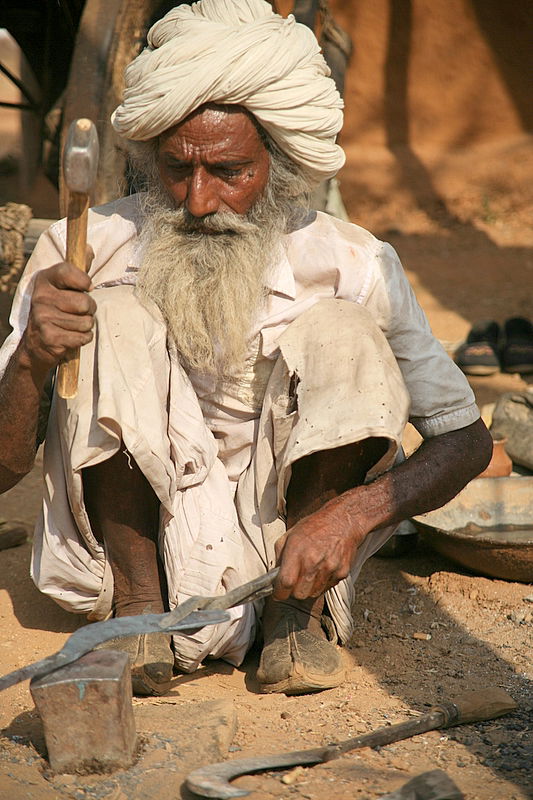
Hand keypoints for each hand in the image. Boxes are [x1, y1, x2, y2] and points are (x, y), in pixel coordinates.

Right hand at [20, 257, 95, 375]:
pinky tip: (71, 337)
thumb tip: (88, 249)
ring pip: (87, 322)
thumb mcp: (63, 287)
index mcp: (44, 279)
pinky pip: (83, 337)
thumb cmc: (57, 310)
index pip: (68, 271)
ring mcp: (43, 317)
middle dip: (89, 310)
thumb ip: (78, 269)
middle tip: (78, 312)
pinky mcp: (50, 337)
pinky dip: (83, 339)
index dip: (84, 281)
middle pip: (85, 302)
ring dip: (86, 326)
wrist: (37, 343)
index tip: (87, 287)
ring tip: (73, 325)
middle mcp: (41, 297)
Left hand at [273, 494, 366, 600]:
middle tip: (295, 580)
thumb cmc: (315, 527)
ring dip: (308, 587)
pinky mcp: (342, 573)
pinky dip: (322, 583)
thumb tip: (274, 576)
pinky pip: (326, 588)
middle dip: (294, 591)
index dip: (279, 592)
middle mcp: (313, 562)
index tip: (278, 592)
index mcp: (297, 551)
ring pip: (313, 594)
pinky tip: (322, 568)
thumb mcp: (290, 535)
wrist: (342, 521)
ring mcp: (329, 569)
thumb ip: (279, 556)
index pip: (285, 583)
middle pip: (299, 594)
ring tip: (310, 571)